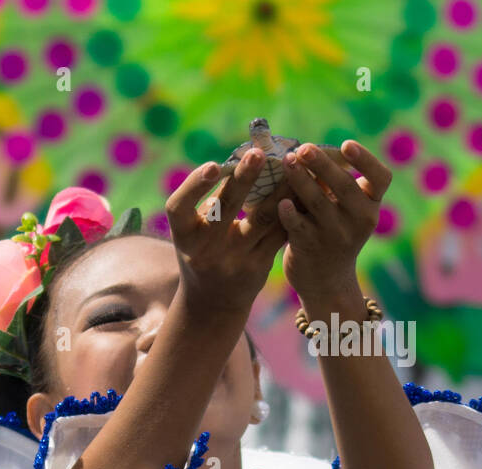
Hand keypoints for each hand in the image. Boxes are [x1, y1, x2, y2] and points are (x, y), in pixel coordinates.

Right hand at [165, 149, 289, 312]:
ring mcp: (233, 259)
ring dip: (279, 189)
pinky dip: (291, 209)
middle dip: (243, 178)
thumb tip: (244, 161)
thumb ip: (212, 203)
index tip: (212, 165)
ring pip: (261, 219)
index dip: (194, 185)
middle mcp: (205, 249)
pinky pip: (277, 232)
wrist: (213, 302)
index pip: (179, 207)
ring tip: (292, 164)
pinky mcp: (258, 266)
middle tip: (259, 153)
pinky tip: (302, 188)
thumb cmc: (202, 252)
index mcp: (183, 236)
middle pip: (226, 209)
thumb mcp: (194, 232)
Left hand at [278, 140, 391, 301]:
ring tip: (286, 161)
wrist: (326, 280)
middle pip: (344, 186)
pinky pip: (298, 226)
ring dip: (300, 180)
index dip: (366, 160)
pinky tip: (280, 201)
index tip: (347, 144)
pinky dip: (289, 213)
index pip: (380, 178)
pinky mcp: (310, 247)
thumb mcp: (346, 210)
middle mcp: (359, 220)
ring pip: (318, 202)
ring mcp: (335, 235)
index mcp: (371, 205)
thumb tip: (309, 149)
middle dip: (322, 164)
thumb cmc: (333, 233)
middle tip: (303, 147)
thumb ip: (335, 185)